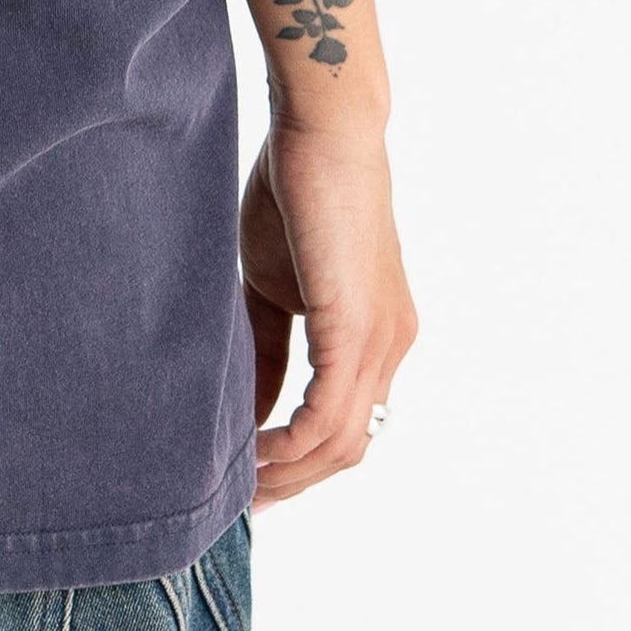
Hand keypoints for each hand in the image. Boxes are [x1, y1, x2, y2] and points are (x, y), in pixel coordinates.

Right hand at [241, 128, 415, 503]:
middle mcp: (392, 346)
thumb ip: (269, 351)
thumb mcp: (274, 285)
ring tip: (238, 486)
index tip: (252, 481)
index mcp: (377, 335)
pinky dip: (291, 444)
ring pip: (343, 442)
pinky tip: (254, 453)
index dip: (303, 462)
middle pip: (350, 448)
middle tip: (240, 503)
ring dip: (289, 473)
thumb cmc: (297, 190)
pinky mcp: (355, 326)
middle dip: (294, 482)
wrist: (323, 127)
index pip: (348, 423)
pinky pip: (329, 413)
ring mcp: (380, 339)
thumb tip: (252, 413)